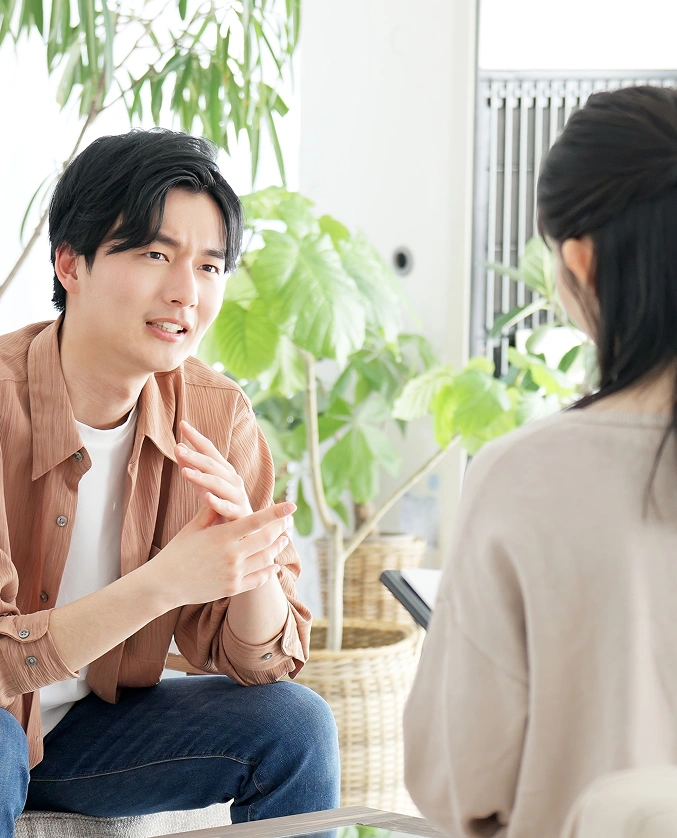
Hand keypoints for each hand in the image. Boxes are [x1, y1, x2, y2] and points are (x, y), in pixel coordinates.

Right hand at [153, 501, 296, 607]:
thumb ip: (211, 512)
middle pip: (267, 539)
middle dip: (280, 529)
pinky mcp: (233, 588)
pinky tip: (274, 565)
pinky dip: (270, 571)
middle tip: (287, 522)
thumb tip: (221, 496)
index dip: (277, 513)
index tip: (291, 506)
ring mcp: (234, 573)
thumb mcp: (193, 528)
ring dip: (277, 548)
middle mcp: (233, 554)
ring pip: (266, 559)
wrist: (164, 584)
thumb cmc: (177, 553)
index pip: (257, 521)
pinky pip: (259, 579)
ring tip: (283, 540)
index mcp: (223, 536)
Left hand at [176, 420, 252, 522]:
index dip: (196, 438)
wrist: (246, 531)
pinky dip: (217, 502)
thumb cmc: (223, 506)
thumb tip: (178, 448)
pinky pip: (227, 507)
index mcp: (225, 471)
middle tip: (178, 448)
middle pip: (212, 465)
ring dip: (201, 477)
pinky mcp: (239, 514)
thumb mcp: (205, 486)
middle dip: (195, 456)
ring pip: (218, 484)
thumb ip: (194, 469)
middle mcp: (233, 480)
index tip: (182, 424)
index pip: (209, 450)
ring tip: (185, 472)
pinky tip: (206, 497)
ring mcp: (237, 496)